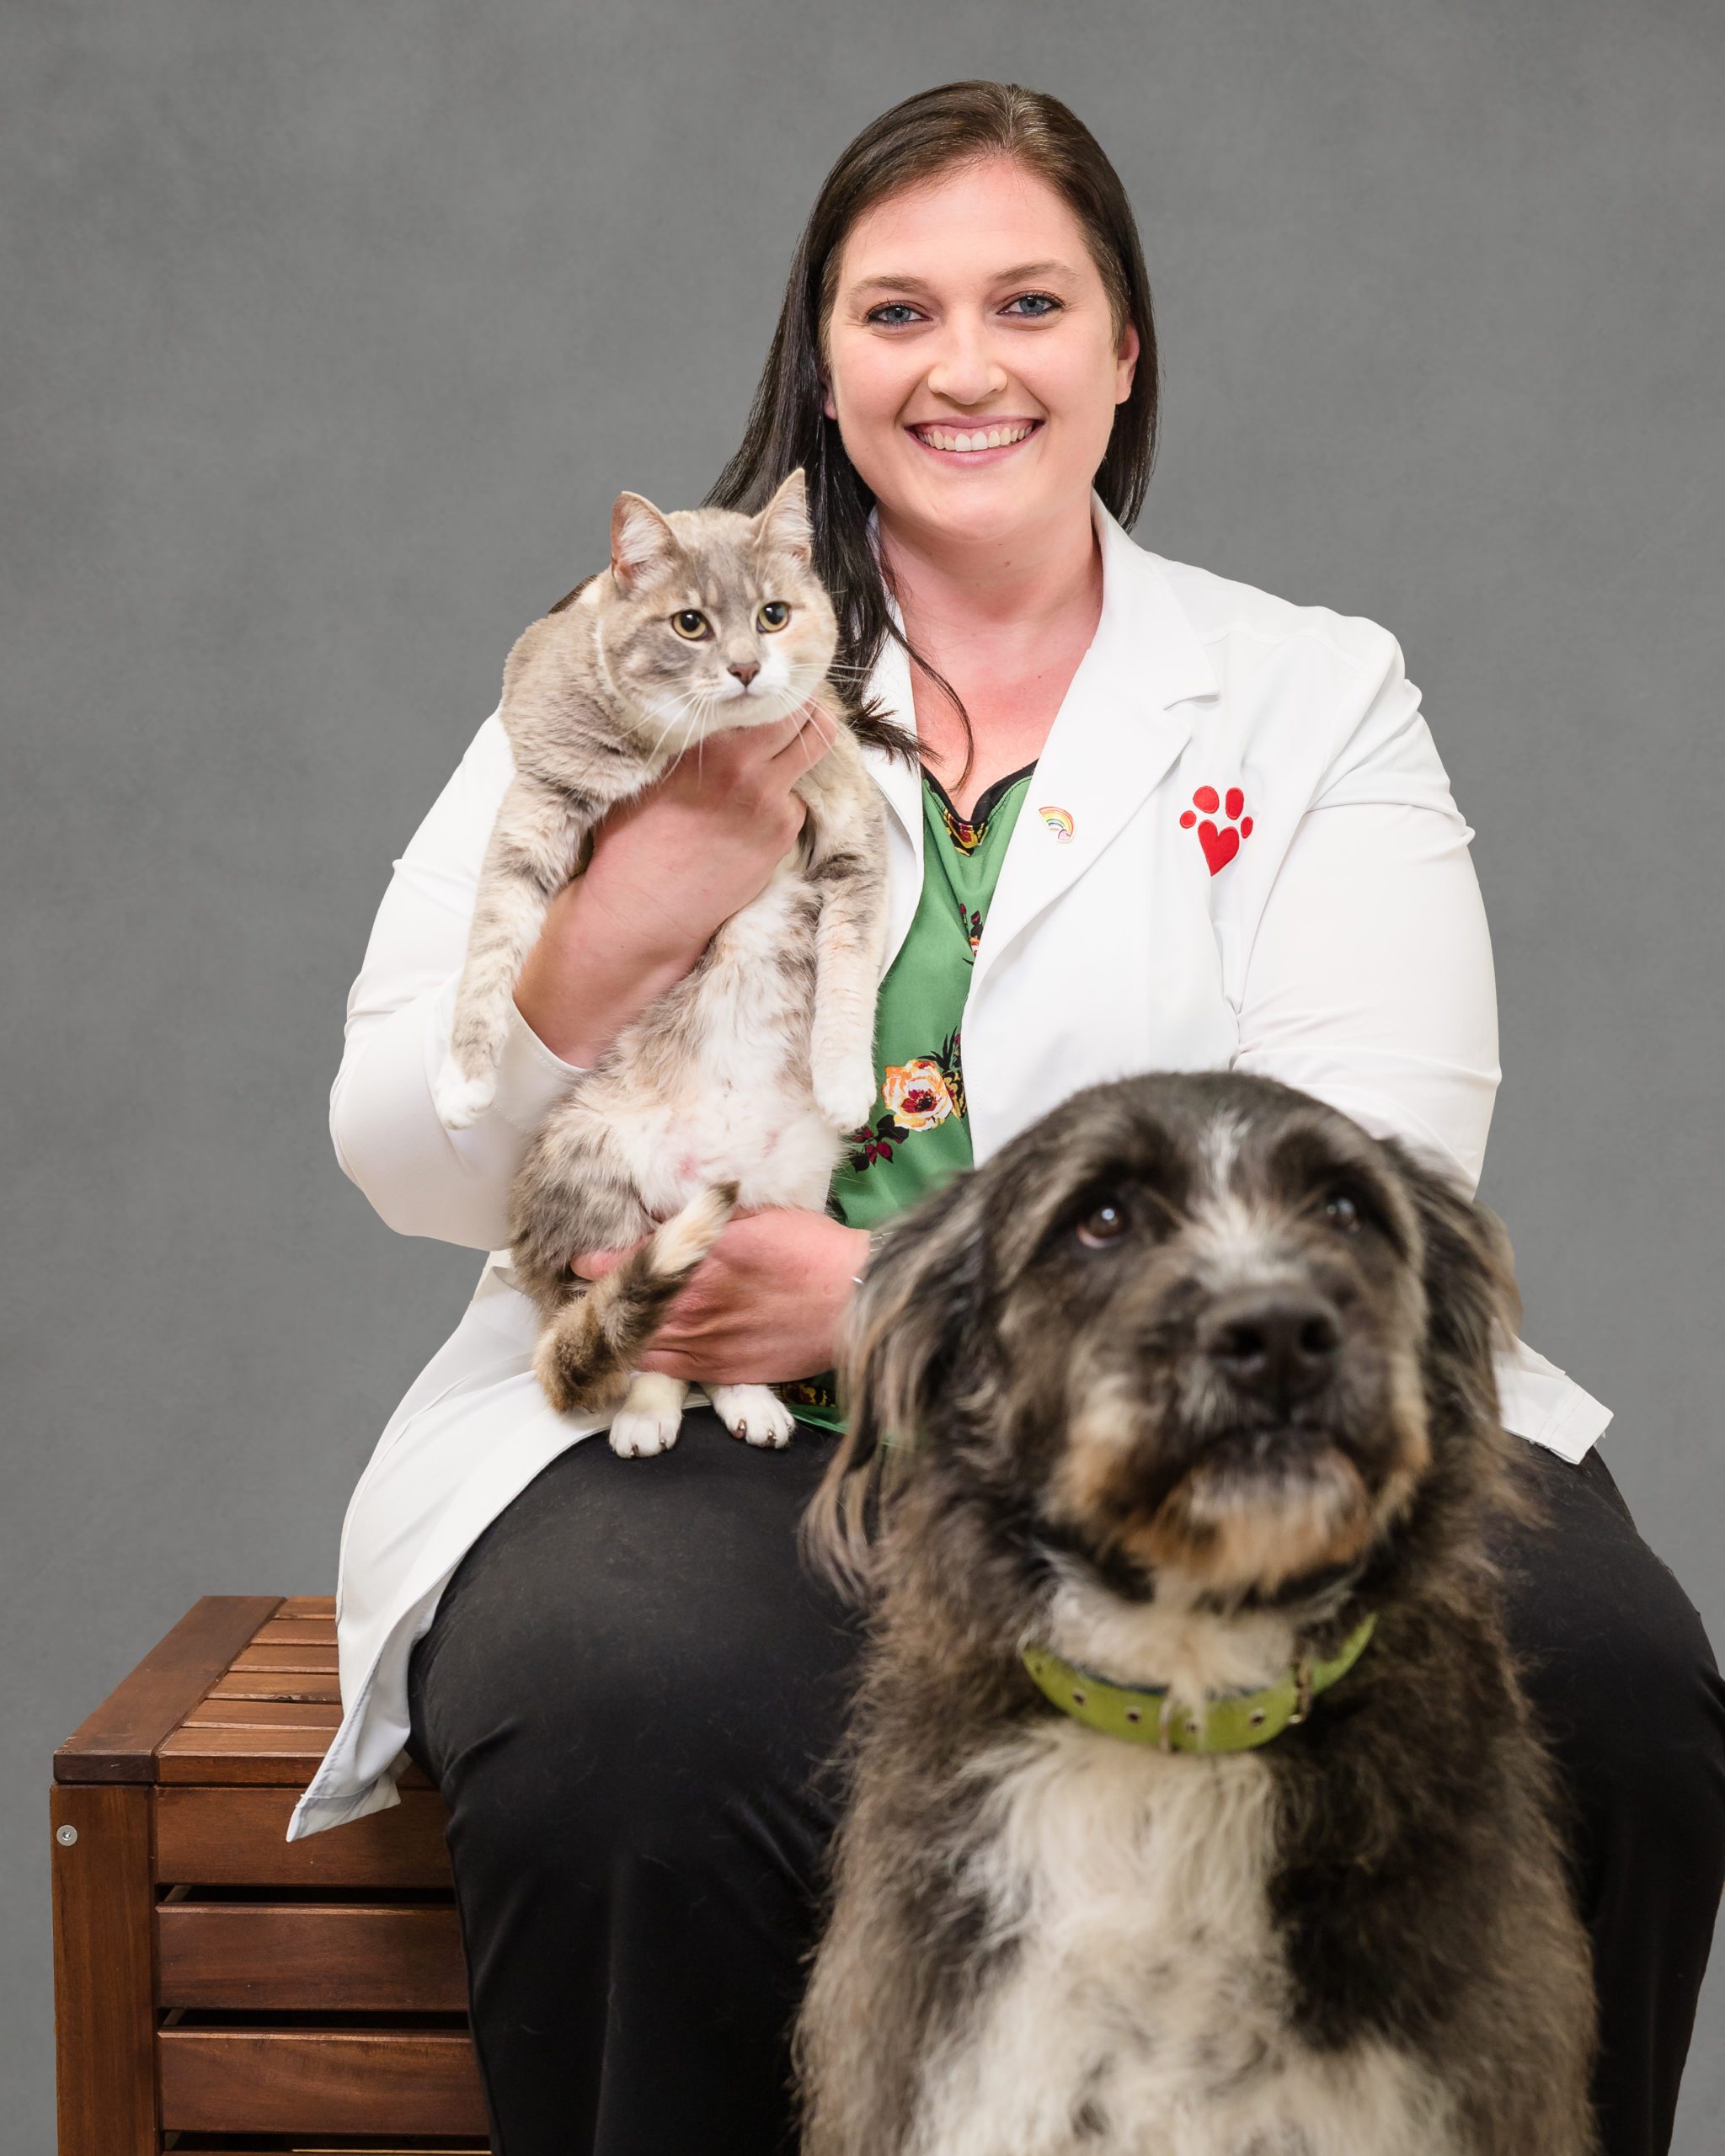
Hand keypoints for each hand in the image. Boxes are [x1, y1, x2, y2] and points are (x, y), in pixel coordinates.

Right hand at [514, 698, 839, 1063]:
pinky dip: (784, 800)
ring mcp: (771, 804)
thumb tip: (711, 708)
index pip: (769, 697)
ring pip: (811, 758)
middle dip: (808, 714)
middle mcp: (748, 767)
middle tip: (797, 714)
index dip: (779, 690)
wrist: (642, 911)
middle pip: (810, 721)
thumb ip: (688, 738)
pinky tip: (753, 812)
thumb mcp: (647, 772)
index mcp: (711, 742)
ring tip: (777, 758)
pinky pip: (796, 802)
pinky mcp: (780, 837)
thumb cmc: (632, 841)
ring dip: (801, 754)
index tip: (777, 687)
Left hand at [571, 1208, 869, 1385]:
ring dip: (623, 1336)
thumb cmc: (814, 1250)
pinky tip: (642, 1358)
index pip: (636, 1261)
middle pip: (631, 1307)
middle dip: (604, 1302)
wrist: (854, 1300)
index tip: (580, 1261)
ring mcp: (706, 1341)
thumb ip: (716, 1219)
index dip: (602, 1263)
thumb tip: (687, 1214)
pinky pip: (672, 1371)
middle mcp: (696, 1301)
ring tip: (605, 1331)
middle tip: (579, 1298)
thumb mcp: (760, 1218)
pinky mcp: (724, 1371)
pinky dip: (652, 1363)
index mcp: (701, 1257)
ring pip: (643, 1343)